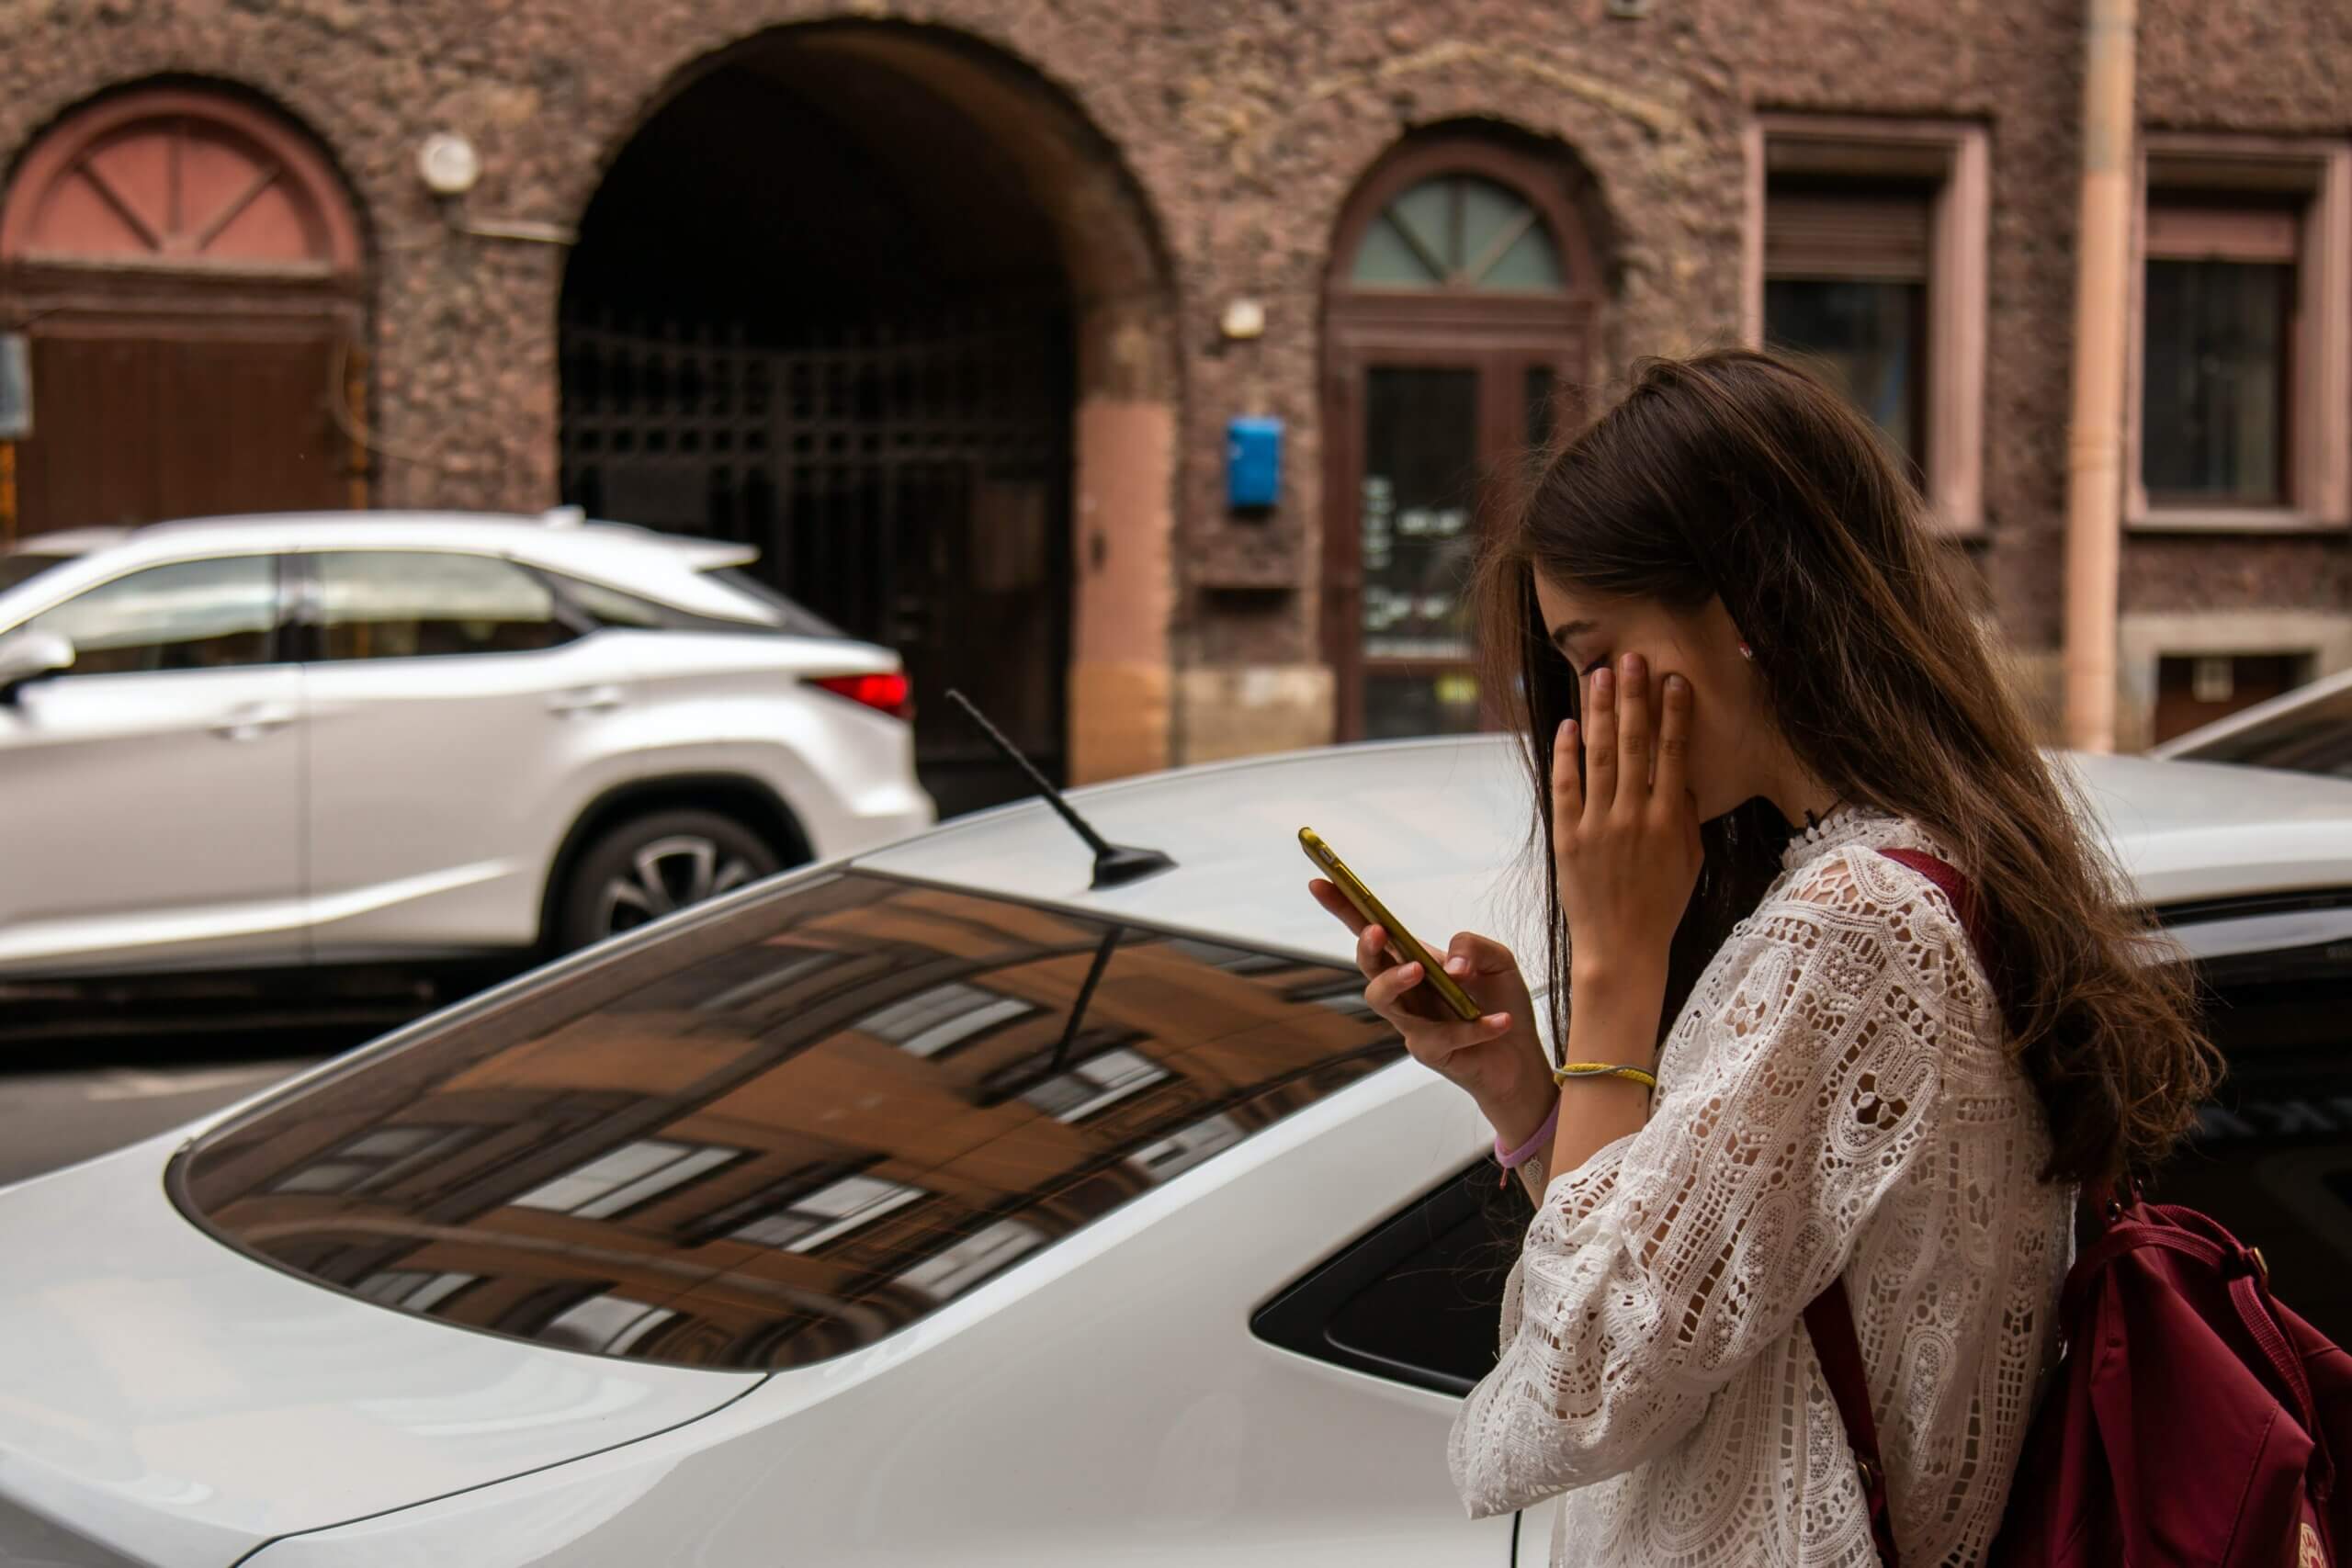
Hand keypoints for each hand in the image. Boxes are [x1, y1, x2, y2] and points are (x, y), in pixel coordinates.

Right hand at [1306, 880, 1551, 1143]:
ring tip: (1421, 970)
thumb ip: (1474, 946)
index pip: (1371, 928)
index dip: (1343, 906)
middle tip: (1377, 932)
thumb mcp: (1498, 960)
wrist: (1521, 1057)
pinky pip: (1443, 1036)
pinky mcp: (1430, 1051)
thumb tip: (1451, 965)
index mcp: (1415, 958)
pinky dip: (1474, 1027)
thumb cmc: (1500, 1002)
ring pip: (1382, 1000)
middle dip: (1366, 946)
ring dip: (1395, 981)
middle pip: (1368, 964)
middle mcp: (1406, 988)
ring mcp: (1412, 1021)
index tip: (1319, 883)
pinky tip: (1500, 1020)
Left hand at [1555, 653, 1702, 1011]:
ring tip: (1599, 675)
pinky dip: (1566, 754)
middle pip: (1635, 744)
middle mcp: (1634, 817)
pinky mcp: (1567, 837)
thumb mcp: (1690, 860)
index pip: (1673, 753)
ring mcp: (1597, 825)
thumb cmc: (1661, 904)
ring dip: (1599, 712)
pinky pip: (1565, 787)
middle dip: (1633, 697)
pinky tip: (1568, 725)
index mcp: (1670, 820)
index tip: (1673, 679)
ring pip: (1599, 756)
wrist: (1620, 948)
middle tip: (1631, 658)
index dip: (1673, 713)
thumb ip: (1688, 815)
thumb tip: (1683, 774)